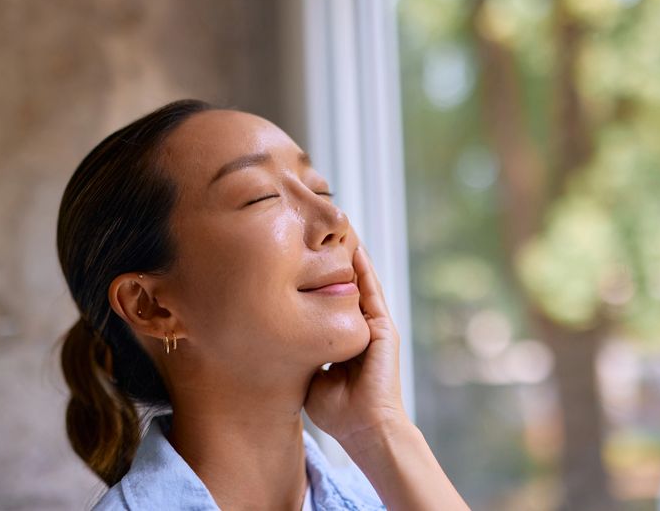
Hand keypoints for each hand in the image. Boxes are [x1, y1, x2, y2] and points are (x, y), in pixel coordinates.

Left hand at [303, 243, 408, 446]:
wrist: (364, 428)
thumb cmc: (336, 410)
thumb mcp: (309, 374)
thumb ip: (300, 352)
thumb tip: (276, 336)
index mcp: (342, 340)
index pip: (327, 301)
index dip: (314, 281)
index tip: (296, 260)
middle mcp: (358, 329)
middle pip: (343, 287)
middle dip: (330, 263)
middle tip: (314, 236)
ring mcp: (373, 327)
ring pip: (360, 283)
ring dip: (349, 259)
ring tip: (336, 232)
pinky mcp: (383, 328)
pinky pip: (372, 292)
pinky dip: (364, 269)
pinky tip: (354, 249)